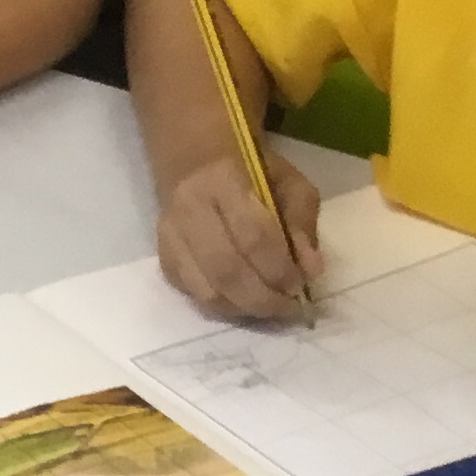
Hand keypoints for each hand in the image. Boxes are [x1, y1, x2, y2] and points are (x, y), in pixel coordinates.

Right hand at [156, 147, 325, 320]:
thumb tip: (310, 269)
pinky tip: (245, 302)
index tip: (300, 285)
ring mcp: (171, 239)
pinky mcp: (164, 261)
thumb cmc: (250, 173)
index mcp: (224, 182)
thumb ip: (302, 223)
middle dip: (263, 298)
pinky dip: (224, 308)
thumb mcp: (289, 182)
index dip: (280, 268)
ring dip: (244, 309)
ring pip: (207, 292)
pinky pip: (194, 297)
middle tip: (288, 308)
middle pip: (226, 271)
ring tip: (269, 308)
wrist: (194, 166)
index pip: (253, 236)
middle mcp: (190, 211)